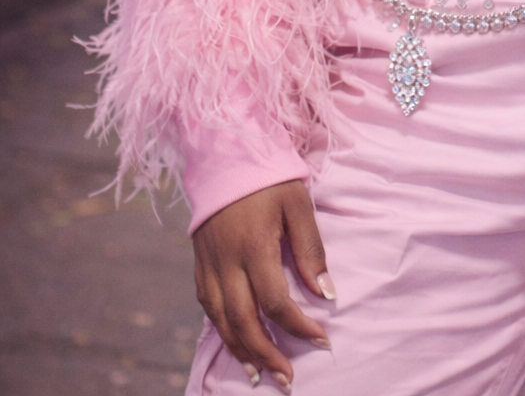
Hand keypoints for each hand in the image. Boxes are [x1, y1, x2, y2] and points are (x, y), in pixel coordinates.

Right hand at [193, 180, 335, 390]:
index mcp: (253, 246)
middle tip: (287, 380)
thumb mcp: (298, 204)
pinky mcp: (198, 261)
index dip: (299, 327)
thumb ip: (310, 249)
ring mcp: (208, 263)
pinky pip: (206, 304)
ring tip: (259, 375)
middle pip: (243, 321)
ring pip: (220, 319)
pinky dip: (220, 328)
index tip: (323, 340)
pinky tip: (235, 340)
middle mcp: (226, 261)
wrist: (224, 150)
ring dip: (240, 350)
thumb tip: (326, 293)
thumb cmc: (269, 176)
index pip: (276, 302)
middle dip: (266, 355)